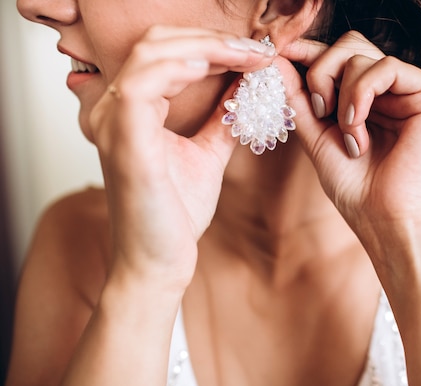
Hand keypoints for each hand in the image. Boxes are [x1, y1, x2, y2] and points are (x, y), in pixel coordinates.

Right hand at [89, 26, 274, 290]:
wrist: (159, 261)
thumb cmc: (174, 213)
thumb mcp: (207, 153)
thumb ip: (222, 117)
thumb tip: (245, 84)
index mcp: (131, 108)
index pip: (165, 51)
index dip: (211, 43)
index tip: (255, 53)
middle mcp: (113, 108)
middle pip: (158, 42)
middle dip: (213, 38)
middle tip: (256, 50)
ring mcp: (113, 122)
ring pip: (152, 54)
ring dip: (206, 48)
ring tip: (247, 56)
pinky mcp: (123, 142)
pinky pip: (143, 86)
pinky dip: (180, 70)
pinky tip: (213, 71)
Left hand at [280, 31, 420, 237]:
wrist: (387, 220)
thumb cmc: (358, 190)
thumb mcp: (317, 138)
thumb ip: (299, 99)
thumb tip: (277, 59)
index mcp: (369, 98)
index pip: (339, 56)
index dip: (308, 51)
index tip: (279, 54)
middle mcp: (392, 90)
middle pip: (349, 45)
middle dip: (321, 71)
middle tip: (318, 109)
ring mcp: (413, 90)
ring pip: (362, 55)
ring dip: (342, 97)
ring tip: (349, 138)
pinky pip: (386, 68)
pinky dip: (361, 95)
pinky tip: (357, 126)